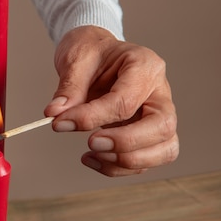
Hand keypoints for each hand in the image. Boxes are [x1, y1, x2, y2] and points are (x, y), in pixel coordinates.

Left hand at [44, 25, 178, 175]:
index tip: (61, 123)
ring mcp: (159, 115)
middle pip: (162, 126)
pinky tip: (93, 159)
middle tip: (91, 143)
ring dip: (128, 161)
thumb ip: (68, 88)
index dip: (93, 117)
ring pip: (165, 149)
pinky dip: (119, 168)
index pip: (126, 100)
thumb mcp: (76, 60)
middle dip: (125, 143)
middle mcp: (160, 92)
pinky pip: (146, 160)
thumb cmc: (91, 52)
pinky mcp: (150, 135)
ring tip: (92, 154)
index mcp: (145, 66)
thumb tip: (56, 114)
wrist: (97, 54)